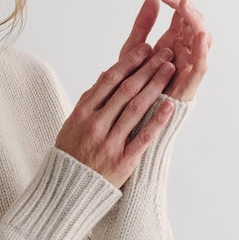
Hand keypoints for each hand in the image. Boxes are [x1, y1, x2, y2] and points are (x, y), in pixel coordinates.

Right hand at [55, 42, 176, 188]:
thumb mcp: (72, 124)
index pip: (109, 80)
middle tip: (165, 53)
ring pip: (136, 109)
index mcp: (82, 114)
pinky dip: (158, 120)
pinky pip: (143, 138)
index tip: (146, 48)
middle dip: (148, 68)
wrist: (67, 190)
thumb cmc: (72, 154)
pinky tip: (170, 106)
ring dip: (155, 86)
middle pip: (126, 90)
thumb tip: (107, 74)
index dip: (130, 62)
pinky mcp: (122, 162)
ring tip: (170, 70)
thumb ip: (89, 100)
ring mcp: (109, 144)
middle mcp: (95, 126)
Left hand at [119, 0, 211, 102]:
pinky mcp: (189, 84)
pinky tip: (199, 34)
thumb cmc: (132, 86)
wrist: (130, 120)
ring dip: (194, 20)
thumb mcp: (133, 50)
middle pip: (192, 21)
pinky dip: (202, 50)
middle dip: (184, 3)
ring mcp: (188, 66)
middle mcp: (184, 51)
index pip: (181, 13)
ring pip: (200, 38)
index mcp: (172, 41)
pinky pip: (201, 65)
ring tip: (183, 5)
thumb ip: (143, 25)